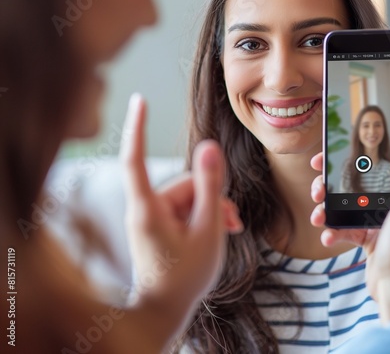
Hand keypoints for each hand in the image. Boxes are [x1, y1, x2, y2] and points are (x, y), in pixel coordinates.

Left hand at [120, 94, 241, 330]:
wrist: (165, 311)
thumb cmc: (185, 276)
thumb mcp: (207, 228)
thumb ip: (210, 186)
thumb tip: (210, 146)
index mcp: (148, 208)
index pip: (136, 159)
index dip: (138, 127)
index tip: (139, 100)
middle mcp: (145, 208)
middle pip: (184, 183)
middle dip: (212, 198)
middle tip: (231, 223)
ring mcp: (151, 216)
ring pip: (190, 196)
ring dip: (212, 209)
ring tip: (227, 230)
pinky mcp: (158, 223)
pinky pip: (184, 207)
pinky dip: (203, 215)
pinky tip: (220, 228)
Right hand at [310, 108, 389, 321]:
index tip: (382, 110)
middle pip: (362, 170)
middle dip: (336, 168)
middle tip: (317, 166)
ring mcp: (377, 214)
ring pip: (346, 195)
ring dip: (326, 200)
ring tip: (316, 208)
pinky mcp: (365, 231)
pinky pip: (343, 221)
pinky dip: (332, 227)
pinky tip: (327, 233)